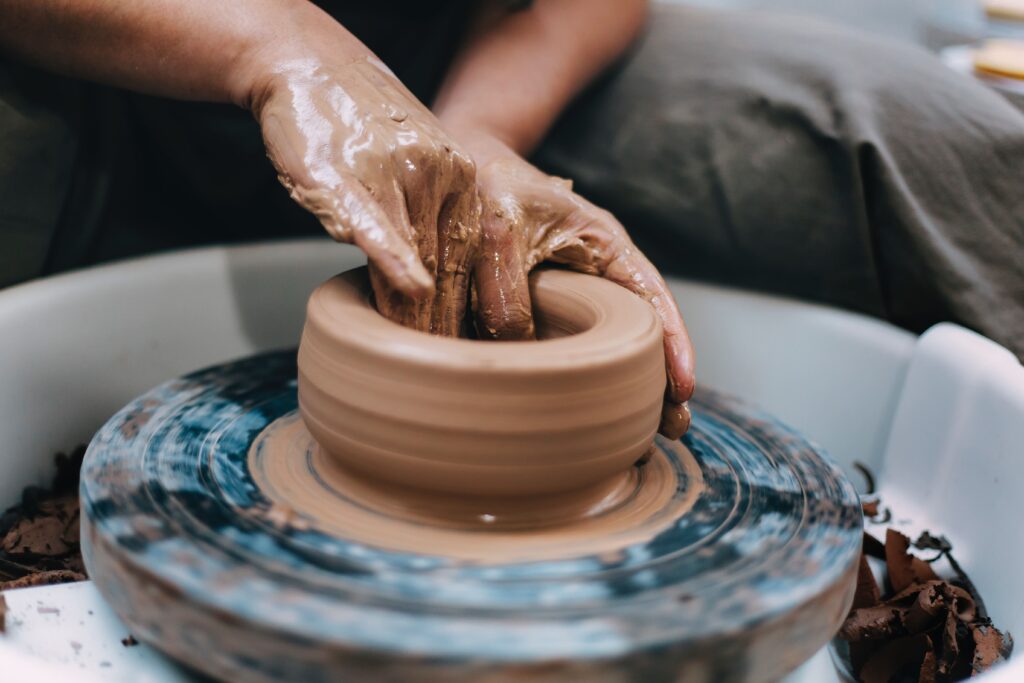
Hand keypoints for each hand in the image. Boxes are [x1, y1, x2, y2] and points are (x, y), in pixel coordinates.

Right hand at [252, 57, 479, 335]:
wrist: (308, 64)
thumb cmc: (359, 125)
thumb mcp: (414, 163)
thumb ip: (429, 216)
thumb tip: (432, 283)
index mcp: (461, 176)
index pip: (467, 259)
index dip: (462, 310)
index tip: (462, 350)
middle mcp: (438, 173)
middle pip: (445, 265)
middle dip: (443, 323)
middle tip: (445, 368)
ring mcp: (394, 172)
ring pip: (415, 255)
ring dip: (417, 312)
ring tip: (422, 355)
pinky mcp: (345, 175)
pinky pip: (376, 223)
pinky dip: (393, 257)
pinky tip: (409, 286)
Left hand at [466, 137, 695, 437]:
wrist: (456, 173)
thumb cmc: (487, 186)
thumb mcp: (498, 220)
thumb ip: (505, 277)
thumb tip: (515, 343)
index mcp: (602, 246)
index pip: (650, 297)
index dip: (672, 342)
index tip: (684, 388)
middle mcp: (592, 281)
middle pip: (638, 337)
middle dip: (661, 384)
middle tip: (674, 431)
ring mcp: (566, 307)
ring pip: (603, 356)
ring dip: (624, 398)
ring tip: (638, 448)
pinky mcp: (533, 324)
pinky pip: (559, 362)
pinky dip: (573, 396)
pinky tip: (578, 432)